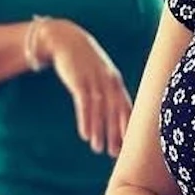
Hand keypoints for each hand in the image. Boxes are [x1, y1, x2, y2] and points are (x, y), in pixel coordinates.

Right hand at [40, 19, 132, 157]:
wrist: (65, 40)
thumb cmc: (84, 62)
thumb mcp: (100, 74)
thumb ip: (108, 92)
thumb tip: (113, 114)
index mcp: (115, 82)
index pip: (126, 108)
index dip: (128, 128)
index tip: (128, 146)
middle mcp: (108, 81)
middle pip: (114, 112)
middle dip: (115, 134)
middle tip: (114, 154)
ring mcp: (93, 80)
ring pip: (99, 110)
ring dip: (98, 131)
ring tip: (97, 149)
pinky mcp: (78, 80)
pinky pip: (83, 104)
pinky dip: (84, 120)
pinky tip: (84, 135)